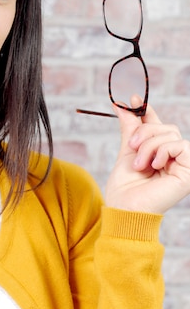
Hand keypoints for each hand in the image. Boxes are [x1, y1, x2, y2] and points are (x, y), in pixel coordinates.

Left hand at [105, 96, 189, 213]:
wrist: (125, 209)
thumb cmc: (124, 189)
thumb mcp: (126, 152)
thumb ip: (130, 129)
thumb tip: (124, 105)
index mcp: (158, 153)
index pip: (157, 125)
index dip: (147, 111)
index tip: (131, 99)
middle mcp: (172, 158)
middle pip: (165, 127)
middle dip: (145, 132)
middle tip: (132, 146)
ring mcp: (182, 164)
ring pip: (171, 134)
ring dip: (149, 145)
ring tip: (140, 165)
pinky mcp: (189, 171)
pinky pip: (180, 145)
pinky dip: (163, 151)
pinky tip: (154, 165)